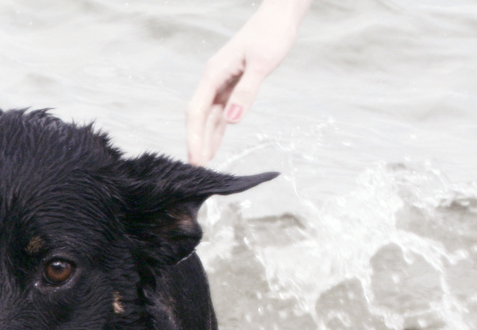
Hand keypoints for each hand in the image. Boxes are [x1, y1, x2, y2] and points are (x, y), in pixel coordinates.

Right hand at [185, 0, 310, 166]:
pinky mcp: (233, 83)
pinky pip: (221, 110)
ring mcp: (222, 81)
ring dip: (206, 138)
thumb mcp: (261, 63)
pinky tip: (216, 143)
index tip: (196, 159)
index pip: (198, 111)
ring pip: (210, 115)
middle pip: (199, 115)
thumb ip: (246, 92)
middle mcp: (214, 78)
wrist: (281, 14)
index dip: (195, 136)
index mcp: (215, 73)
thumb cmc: (272, 33)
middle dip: (196, 141)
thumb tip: (231, 120)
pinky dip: (218, 127)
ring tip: (204, 162)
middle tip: (196, 168)